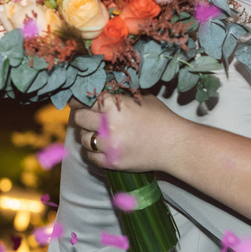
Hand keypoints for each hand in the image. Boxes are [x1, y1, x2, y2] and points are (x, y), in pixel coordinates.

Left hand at [70, 94, 185, 171]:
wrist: (174, 144)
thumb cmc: (159, 118)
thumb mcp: (140, 98)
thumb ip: (118, 94)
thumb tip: (98, 89)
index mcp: (114, 105)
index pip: (82, 100)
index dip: (77, 99)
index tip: (76, 100)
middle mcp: (108, 125)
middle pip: (79, 119)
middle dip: (84, 117)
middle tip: (91, 117)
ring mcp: (109, 146)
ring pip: (83, 139)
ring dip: (89, 135)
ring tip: (101, 133)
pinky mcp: (112, 162)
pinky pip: (91, 157)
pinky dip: (95, 152)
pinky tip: (104, 147)